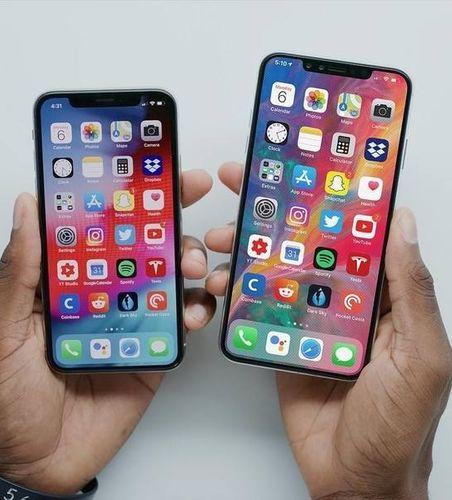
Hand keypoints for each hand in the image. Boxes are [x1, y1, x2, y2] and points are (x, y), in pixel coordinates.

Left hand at [0, 170, 215, 495]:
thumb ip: (18, 275)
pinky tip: (197, 309)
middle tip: (190, 190)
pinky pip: (180, 324)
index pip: (96, 227)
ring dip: (189, 262)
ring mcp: (132, 322)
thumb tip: (27, 209)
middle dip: (168, 215)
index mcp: (65, 282)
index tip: (144, 166)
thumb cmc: (5, 401)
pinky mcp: (153, 352)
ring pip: (168, 279)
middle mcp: (103, 295)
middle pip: (140, 245)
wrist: (33, 465)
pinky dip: (195, 312)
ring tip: (196, 264)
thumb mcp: (0, 333)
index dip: (120, 194)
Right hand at [205, 162, 451, 499]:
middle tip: (240, 182)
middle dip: (272, 211)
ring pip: (274, 270)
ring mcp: (307, 318)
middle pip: (305, 243)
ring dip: (244, 249)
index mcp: (380, 293)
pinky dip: (235, 291)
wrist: (354, 478)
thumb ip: (410, 291)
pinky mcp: (279, 341)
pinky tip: (218, 280)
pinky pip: (256, 308)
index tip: (301, 164)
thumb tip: (403, 224)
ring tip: (217, 238)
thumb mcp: (420, 355)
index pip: (355, 231)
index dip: (330, 195)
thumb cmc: (399, 424)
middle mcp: (342, 298)